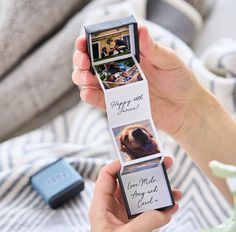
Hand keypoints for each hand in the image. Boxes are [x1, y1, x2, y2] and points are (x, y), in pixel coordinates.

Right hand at [72, 26, 202, 135]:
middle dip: (81, 60)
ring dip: (82, 78)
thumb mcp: (170, 61)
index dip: (90, 43)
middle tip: (82, 61)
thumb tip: (140, 30)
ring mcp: (118, 88)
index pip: (105, 47)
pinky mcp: (120, 104)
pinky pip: (101, 101)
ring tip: (84, 77)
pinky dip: (91, 97)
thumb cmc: (180, 81)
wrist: (186, 108)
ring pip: (91, 81)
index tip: (83, 42)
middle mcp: (120, 70)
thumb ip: (154, 49)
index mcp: (131, 55)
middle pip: (92, 63)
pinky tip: (87, 93)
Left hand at [89, 157, 181, 231]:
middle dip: (145, 173)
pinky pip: (147, 210)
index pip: (106, 176)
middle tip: (161, 165)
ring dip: (156, 190)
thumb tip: (165, 211)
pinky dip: (160, 207)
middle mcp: (112, 205)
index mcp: (101, 205)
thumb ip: (144, 223)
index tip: (135, 161)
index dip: (118, 165)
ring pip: (140, 195)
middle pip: (127, 182)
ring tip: (173, 187)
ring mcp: (124, 213)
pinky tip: (173, 206)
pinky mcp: (133, 222)